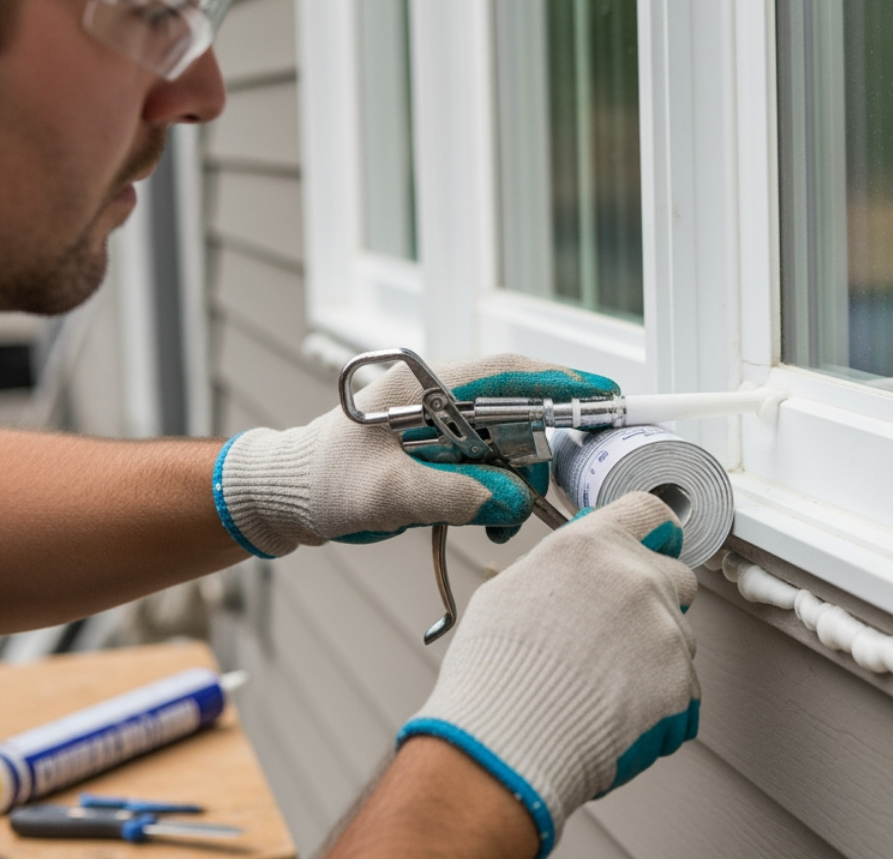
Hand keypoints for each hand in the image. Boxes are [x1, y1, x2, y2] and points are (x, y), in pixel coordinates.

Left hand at [211, 354, 617, 557]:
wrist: (286, 498)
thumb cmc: (320, 483)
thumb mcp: (386, 494)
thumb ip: (454, 495)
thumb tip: (515, 501)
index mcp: (426, 383)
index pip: (510, 372)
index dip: (563, 381)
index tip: (607, 395)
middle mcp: (444, 397)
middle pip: (521, 413)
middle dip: (539, 454)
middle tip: (550, 491)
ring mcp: (446, 424)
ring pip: (512, 446)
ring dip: (518, 483)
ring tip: (504, 520)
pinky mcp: (446, 452)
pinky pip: (493, 468)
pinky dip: (501, 496)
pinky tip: (492, 521)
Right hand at [399, 492, 698, 855]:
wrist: (504, 746)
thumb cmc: (494, 675)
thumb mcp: (510, 591)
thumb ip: (562, 568)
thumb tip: (584, 567)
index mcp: (592, 547)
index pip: (650, 512)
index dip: (656, 533)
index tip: (658, 547)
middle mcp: (636, 579)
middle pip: (677, 579)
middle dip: (656, 602)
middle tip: (616, 638)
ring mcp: (665, 632)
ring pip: (680, 638)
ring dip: (655, 658)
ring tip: (601, 689)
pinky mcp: (681, 685)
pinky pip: (685, 691)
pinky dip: (660, 706)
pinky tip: (614, 717)